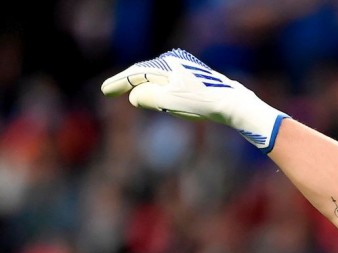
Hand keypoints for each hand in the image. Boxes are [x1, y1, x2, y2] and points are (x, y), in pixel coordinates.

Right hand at [101, 49, 286, 152]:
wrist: (232, 104)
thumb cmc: (200, 102)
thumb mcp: (167, 101)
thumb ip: (146, 96)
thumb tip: (135, 94)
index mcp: (166, 64)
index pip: (136, 73)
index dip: (119, 83)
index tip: (105, 91)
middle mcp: (175, 62)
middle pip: (145, 73)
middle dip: (128, 82)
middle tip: (111, 90)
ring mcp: (186, 69)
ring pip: (158, 78)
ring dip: (143, 85)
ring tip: (128, 92)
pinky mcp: (195, 78)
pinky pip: (169, 82)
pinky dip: (158, 89)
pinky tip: (157, 96)